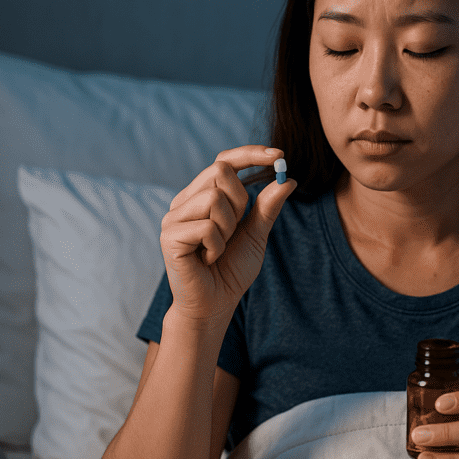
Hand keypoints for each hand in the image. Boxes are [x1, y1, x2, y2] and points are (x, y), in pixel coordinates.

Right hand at [159, 145, 296, 320]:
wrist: (214, 305)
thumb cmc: (231, 270)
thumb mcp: (256, 234)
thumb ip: (268, 206)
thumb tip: (288, 179)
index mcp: (203, 195)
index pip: (224, 160)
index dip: (251, 153)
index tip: (279, 155)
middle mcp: (185, 200)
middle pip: (220, 171)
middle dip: (239, 202)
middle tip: (233, 231)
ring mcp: (173, 216)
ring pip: (214, 198)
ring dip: (227, 227)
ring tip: (217, 248)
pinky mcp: (169, 235)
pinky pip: (206, 226)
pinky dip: (216, 245)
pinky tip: (208, 259)